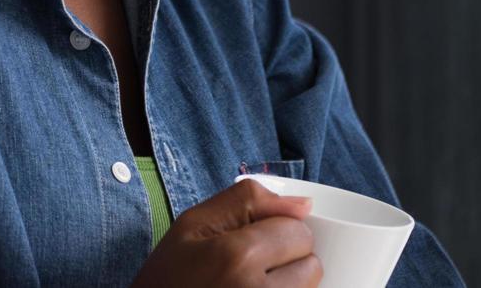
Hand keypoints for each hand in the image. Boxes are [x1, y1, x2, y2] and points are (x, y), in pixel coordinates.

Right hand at [131, 178, 321, 286]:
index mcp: (236, 256)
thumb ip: (248, 200)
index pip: (297, 231)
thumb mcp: (193, 223)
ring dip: (290, 285)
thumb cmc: (169, 275)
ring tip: (252, 285)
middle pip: (311, 264)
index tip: (251, 240)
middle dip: (288, 260)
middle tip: (251, 267)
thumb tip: (305, 205)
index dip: (277, 230)